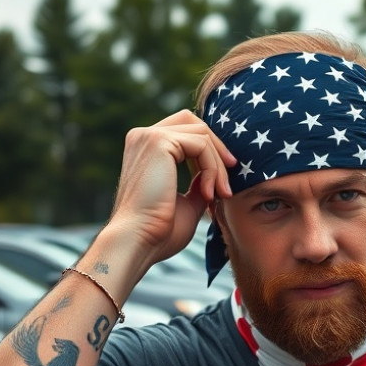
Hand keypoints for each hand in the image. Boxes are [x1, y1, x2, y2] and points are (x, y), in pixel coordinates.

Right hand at [105, 109, 235, 265]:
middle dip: (217, 150)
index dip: (210, 152)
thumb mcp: (187, 202)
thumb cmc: (159, 231)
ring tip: (220, 195)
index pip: (185, 132)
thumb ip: (198, 184)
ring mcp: (149, 136)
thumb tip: (213, 176)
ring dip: (217, 166)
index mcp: (145, 149)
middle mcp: (143, 137)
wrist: (138, 242)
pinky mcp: (159, 142)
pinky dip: (212, 169)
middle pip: (194, 123)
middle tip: (227, 183)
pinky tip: (208, 194)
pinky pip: (201, 145)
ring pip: (202, 135)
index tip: (223, 182)